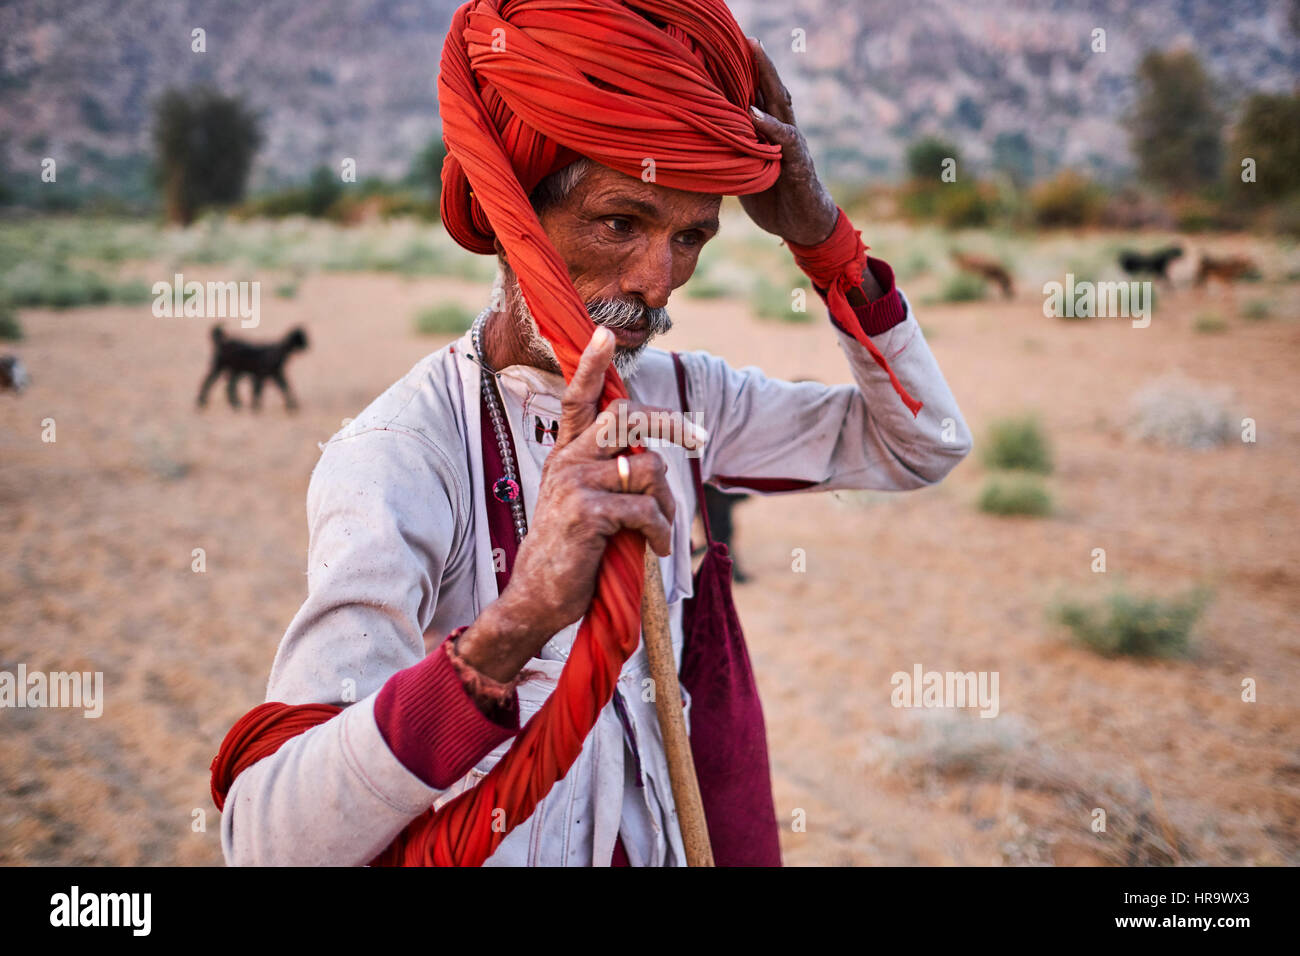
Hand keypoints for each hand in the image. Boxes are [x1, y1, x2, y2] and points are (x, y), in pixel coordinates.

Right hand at [456, 327, 704, 681]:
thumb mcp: (586, 506)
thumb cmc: (571, 556)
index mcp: (565, 456)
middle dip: (670, 422)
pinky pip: (645, 508)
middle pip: (626, 417)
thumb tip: (653, 460)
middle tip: (699, 436)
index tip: (605, 334)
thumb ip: (608, 476)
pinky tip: (653, 549)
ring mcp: (574, 483)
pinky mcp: (586, 511)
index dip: (591, 365)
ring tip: (660, 530)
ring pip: (647, 467)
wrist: (537, 600)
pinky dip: (660, 531)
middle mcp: (567, 461)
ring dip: (668, 502)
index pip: (578, 399)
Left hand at [740, 37, 839, 246]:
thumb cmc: (774, 200)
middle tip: (746, 37)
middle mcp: (782, 132)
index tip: (728, 51)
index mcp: (768, 134)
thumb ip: (730, 157)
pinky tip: (754, 113)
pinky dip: (770, 125)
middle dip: (758, 63)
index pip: (757, 97)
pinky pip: (786, 139)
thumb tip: (699, 150)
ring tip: (755, 54)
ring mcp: (792, 145)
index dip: (745, 76)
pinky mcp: (798, 164)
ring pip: (780, 104)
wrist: (803, 227)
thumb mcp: (745, 175)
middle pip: (770, 90)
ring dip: (768, 78)